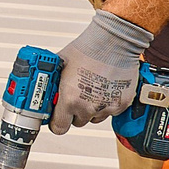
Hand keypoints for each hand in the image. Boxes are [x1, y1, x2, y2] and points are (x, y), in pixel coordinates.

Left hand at [52, 12, 150, 133]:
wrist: (113, 42)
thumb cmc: (87, 49)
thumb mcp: (61, 65)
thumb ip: (54, 82)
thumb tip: (46, 88)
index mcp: (70, 100)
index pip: (59, 127)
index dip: (57, 122)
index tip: (57, 117)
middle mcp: (88, 107)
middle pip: (78, 122)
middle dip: (75, 112)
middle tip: (76, 96)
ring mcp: (106, 107)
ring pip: (94, 117)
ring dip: (91, 109)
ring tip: (92, 89)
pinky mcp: (121, 104)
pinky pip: (110, 111)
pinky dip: (107, 102)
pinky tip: (105, 87)